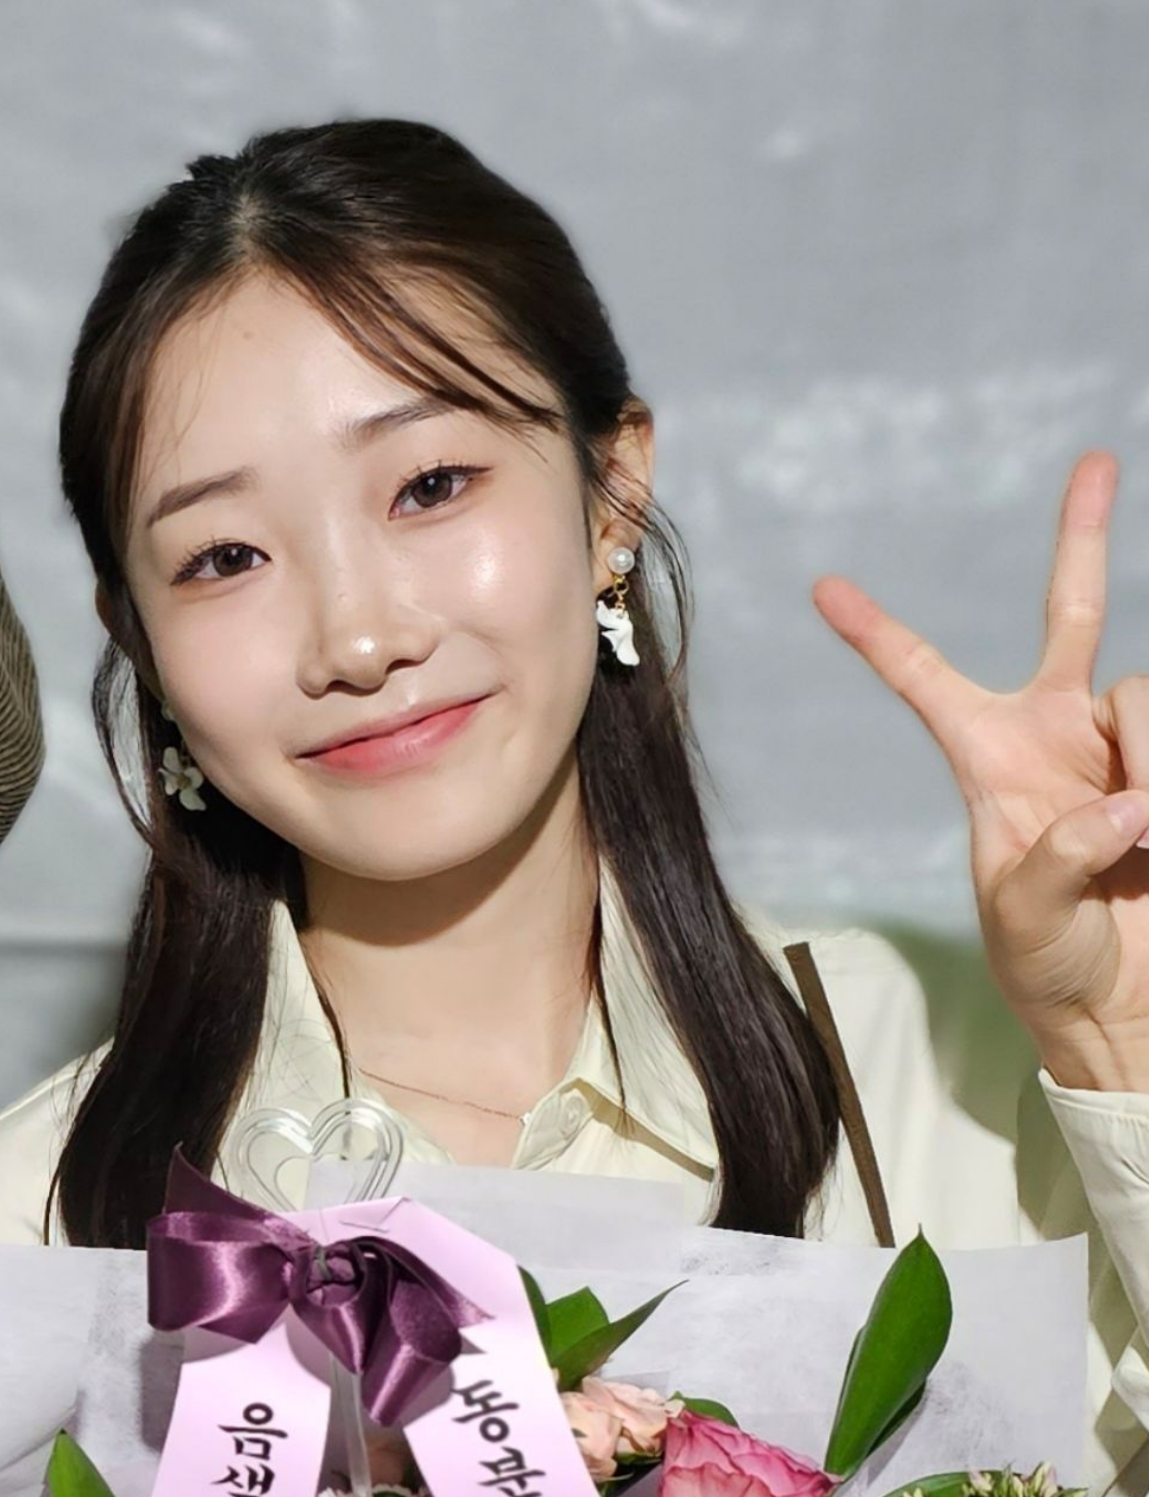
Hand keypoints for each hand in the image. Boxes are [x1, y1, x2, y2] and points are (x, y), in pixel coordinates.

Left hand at [812, 450, 1148, 1091]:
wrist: (1120, 1005)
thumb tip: (1128, 800)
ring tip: (1148, 832)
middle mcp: (1057, 731)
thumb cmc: (1047, 961)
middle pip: (1071, 612)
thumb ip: (1062, 857)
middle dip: (1082, 536)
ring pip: (1145, 693)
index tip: (824, 586)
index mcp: (988, 754)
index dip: (878, 634)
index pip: (924, 678)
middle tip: (1095, 461)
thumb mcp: (1023, 916)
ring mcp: (1122, 745)